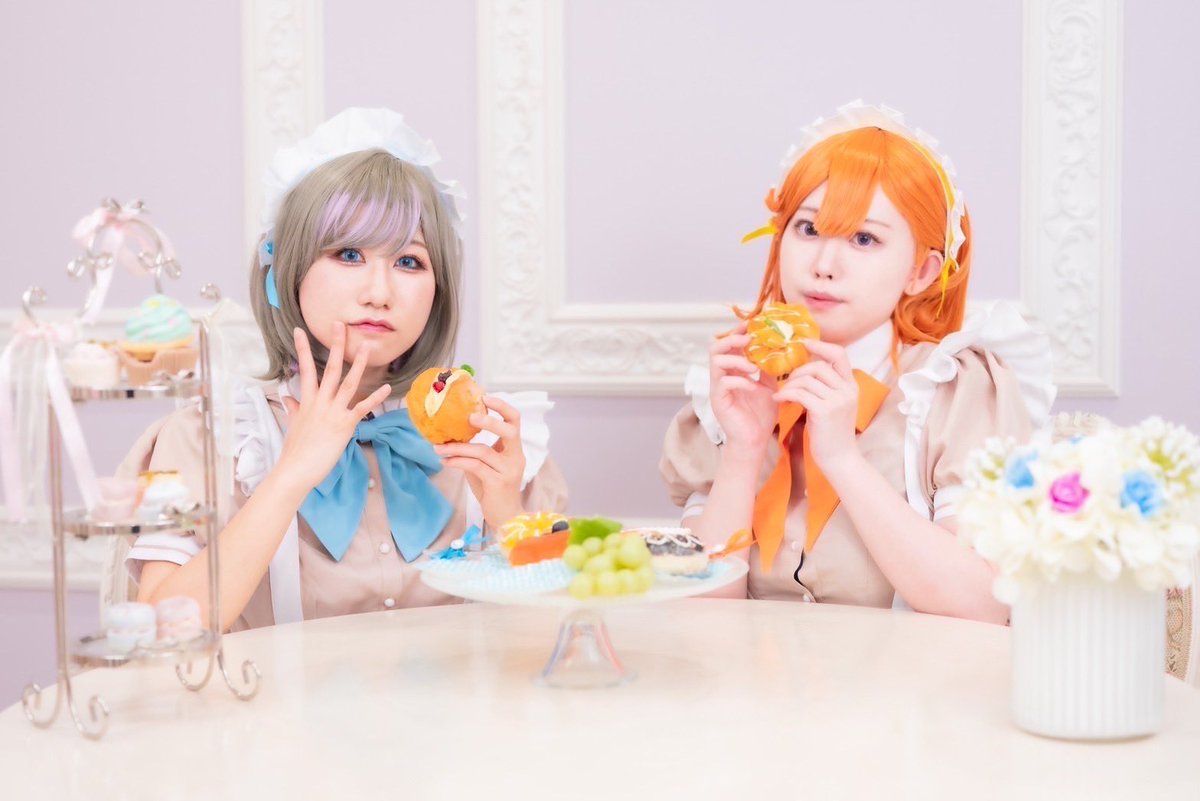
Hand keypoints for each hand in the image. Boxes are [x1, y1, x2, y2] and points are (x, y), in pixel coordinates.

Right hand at [276, 323, 391, 492]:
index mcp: (307, 401)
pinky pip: (362, 408)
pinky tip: (387, 388)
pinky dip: (375, 398)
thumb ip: (294, 409)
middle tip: (341, 325)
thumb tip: (289, 399)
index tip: (300, 330)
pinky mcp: (344, 425)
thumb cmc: (294, 450)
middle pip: (329, 368)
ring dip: (359, 364)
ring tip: (367, 347)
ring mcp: (332, 413)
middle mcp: (320, 403)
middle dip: (335, 346)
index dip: (302, 349)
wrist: (295, 470)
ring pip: (348, 383)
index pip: (304, 369)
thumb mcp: (293, 425)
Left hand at [434, 395, 525, 526]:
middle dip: (488, 420)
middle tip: (468, 416)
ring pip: (483, 450)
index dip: (502, 406)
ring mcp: (509, 470)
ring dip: (457, 447)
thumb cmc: (493, 489)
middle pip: (509, 430)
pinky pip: (475, 466)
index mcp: (514, 449)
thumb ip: (476, 449)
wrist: (505, 518)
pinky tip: (445, 462)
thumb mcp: (485, 465)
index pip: (515, 420)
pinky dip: (457, 462)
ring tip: (438, 447)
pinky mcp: (498, 482)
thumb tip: (451, 434)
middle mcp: (516, 457)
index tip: (484, 396)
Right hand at [709, 323, 777, 453]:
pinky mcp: (719, 401)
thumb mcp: (769, 387)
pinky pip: (724, 382)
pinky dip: (740, 380)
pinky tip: (753, 385)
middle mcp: (722, 378)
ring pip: (716, 362)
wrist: (755, 441)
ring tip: (752, 367)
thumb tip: (778, 350)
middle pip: (715, 349)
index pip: (729, 346)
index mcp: (733, 372)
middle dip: (732, 340)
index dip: (737, 333)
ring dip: (736, 360)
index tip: (751, 325)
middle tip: (748, 340)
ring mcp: (718, 389)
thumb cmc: (760, 416)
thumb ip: (768, 370)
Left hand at [773, 339, 862, 479]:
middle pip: (818, 366)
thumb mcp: (834, 405)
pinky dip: (785, 394)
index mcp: (851, 386)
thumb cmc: (831, 432)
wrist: (839, 459)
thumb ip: (827, 386)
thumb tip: (807, 368)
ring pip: (807, 379)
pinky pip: (799, 393)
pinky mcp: (824, 411)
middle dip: (798, 371)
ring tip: (782, 393)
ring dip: (789, 384)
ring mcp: (837, 400)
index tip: (804, 343)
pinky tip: (778, 399)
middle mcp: (847, 390)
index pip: (839, 354)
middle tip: (787, 381)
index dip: (821, 345)